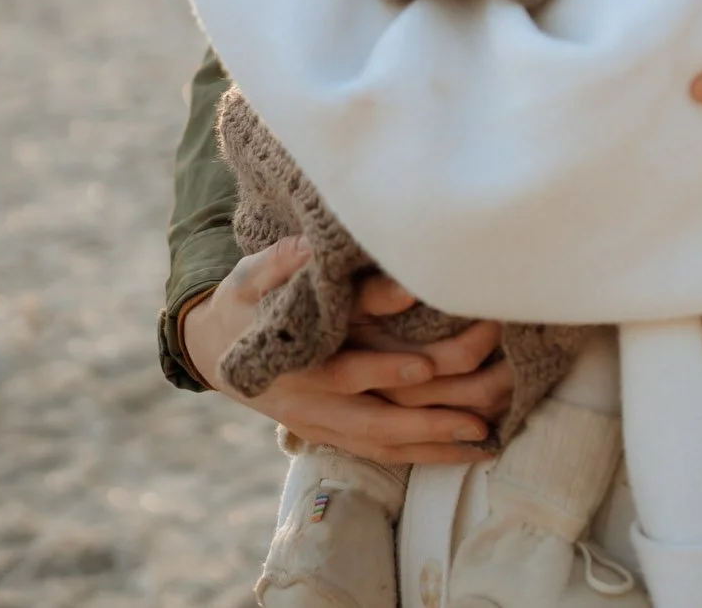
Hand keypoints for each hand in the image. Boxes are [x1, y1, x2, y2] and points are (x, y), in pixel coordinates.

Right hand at [181, 238, 506, 466]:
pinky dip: (428, 455)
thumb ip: (282, 262)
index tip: (425, 364)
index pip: (344, 370)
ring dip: (438, 443)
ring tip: (489, 436)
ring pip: (386, 444)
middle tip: (486, 403)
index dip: (382, 368)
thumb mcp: (250, 278)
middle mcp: (315, 402)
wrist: (212, 349)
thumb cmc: (242, 304)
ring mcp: (325, 424)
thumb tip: (315, 245)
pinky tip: (471, 451)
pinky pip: (386, 453)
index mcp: (297, 360)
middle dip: (431, 416)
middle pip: (378, 420)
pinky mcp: (335, 434)